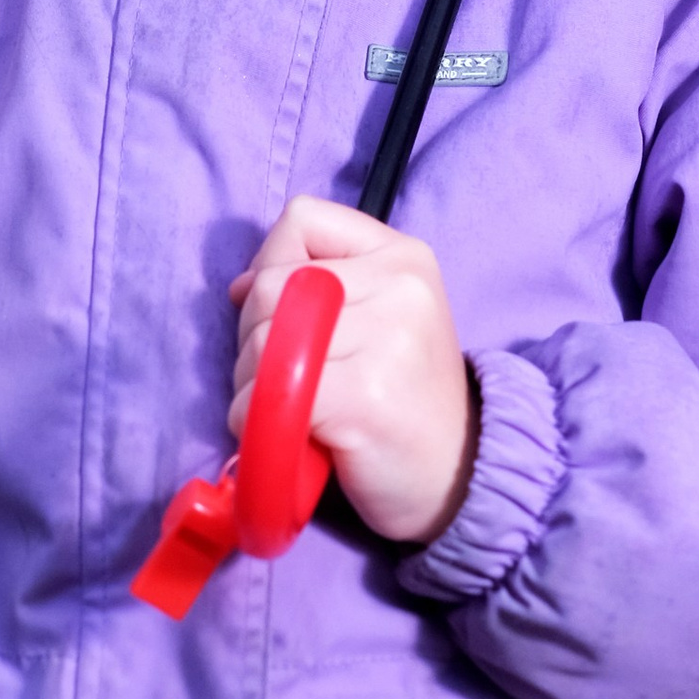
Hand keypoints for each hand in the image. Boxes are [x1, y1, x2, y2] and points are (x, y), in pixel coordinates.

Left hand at [229, 195, 477, 548]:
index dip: (273, 264)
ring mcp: (385, 338)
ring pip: (259, 341)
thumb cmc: (403, 401)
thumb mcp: (379, 320)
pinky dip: (258, 425)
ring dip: (255, 387)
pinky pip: (266, 395)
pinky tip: (295, 439)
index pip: (300, 219)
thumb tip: (240, 286)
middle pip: (269, 284)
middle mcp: (401, 285)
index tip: (290, 314)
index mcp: (404, 256)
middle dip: (257, 337)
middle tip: (297, 380)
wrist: (458, 479)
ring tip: (303, 410)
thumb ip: (315, 284)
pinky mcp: (361, 396)